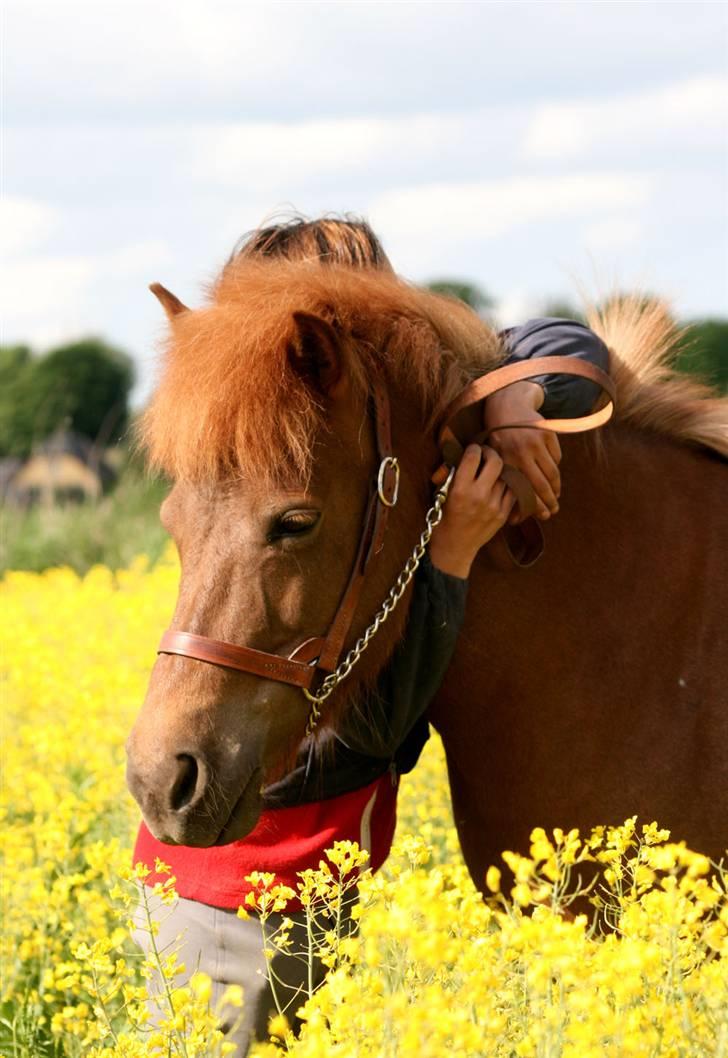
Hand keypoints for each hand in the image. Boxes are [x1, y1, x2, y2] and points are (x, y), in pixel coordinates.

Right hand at [429, 445, 515, 578]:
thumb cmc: (443, 518)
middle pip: (496, 461)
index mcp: (460, 489)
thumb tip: (456, 449)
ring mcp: (494, 506)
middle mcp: (479, 496)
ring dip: (500, 469)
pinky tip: (500, 484)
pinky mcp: (503, 514)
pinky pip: (513, 491)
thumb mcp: (440, 494)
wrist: (454, 547)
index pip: (473, 457)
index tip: (472, 449)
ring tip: (493, 470)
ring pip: (507, 475)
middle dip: (490, 453)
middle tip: (486, 454)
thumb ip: (450, 472)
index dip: (473, 448)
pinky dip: (508, 485)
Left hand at [484, 381, 561, 523]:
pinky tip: (552, 474)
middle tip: (553, 510)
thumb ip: (504, 483)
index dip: (534, 506)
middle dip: (549, 502)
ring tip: (556, 496)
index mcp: (505, 461)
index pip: (524, 491)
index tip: (542, 515)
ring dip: (556, 488)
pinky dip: (555, 467)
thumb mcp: (496, 459)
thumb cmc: (498, 439)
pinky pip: (557, 458)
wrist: (507, 406)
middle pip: (541, 485)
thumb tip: (513, 518)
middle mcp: (521, 452)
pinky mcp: (548, 434)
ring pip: (552, 473)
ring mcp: (536, 443)